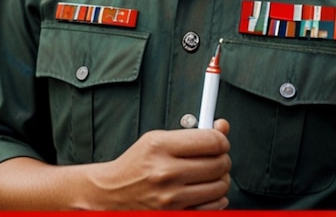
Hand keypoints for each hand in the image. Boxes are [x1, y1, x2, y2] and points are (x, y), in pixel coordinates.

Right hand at [91, 118, 230, 209]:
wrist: (113, 194)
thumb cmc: (136, 164)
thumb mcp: (157, 139)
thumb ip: (191, 133)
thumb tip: (223, 127)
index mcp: (160, 147)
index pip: (210, 141)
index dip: (221, 140)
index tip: (220, 141)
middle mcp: (166, 173)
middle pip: (219, 164)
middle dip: (222, 158)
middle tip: (216, 157)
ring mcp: (171, 198)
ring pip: (220, 186)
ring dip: (220, 179)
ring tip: (208, 174)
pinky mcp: (176, 215)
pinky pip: (213, 207)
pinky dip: (215, 199)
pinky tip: (204, 191)